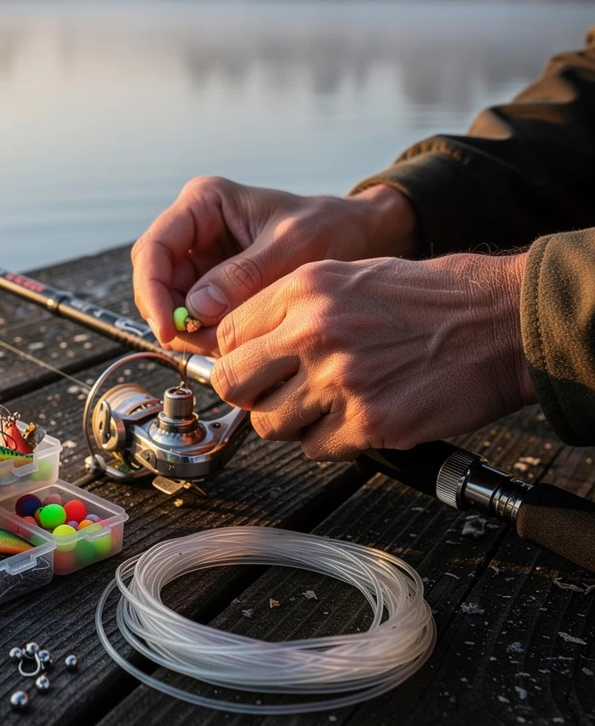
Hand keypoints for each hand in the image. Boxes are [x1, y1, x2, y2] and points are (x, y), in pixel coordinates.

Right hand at [131, 176, 415, 352]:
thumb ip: (245, 275)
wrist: (358, 237)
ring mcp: (202, 261)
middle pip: (155, 281)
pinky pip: (196, 319)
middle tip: (202, 346)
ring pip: (172, 305)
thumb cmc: (330, 226)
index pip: (154, 249)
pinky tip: (238, 342)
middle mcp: (194, 231)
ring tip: (232, 344)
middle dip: (172, 317)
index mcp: (204, 203)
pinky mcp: (214, 289)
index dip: (152, 292)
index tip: (169, 329)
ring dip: (193, 332)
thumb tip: (196, 308)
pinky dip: (209, 337)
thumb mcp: (293, 245)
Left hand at [210, 252, 535, 460]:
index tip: (249, 366)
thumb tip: (245, 346)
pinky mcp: (369, 421)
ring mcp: (340, 380)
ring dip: (290, 423)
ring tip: (323, 407)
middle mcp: (314, 332)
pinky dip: (328, 442)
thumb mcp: (348, 276)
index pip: (225, 335)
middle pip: (232, 383)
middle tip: (271, 394)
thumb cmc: (430, 298)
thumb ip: (291, 309)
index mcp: (304, 290)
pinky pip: (314, 449)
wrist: (499, 321)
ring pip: (268, 425)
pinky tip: (354, 419)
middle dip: (248, 394)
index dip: (234, 355)